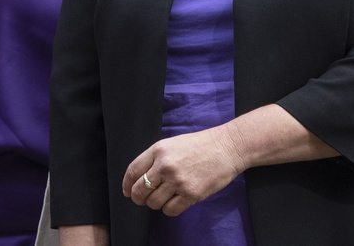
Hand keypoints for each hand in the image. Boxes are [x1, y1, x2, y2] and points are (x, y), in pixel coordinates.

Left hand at [123, 128, 244, 216]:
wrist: (227, 147)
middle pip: (139, 190)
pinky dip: (169, 209)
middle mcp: (165, 166)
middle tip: (144, 199)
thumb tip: (139, 178)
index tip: (127, 191)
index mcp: (158, 150)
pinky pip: (170, 210)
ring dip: (156, 203)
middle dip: (139, 198)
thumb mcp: (172, 144)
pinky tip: (175, 201)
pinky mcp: (191, 194)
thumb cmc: (200, 145)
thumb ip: (155, 159)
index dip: (127, 184)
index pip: (132, 171)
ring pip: (154, 203)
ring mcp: (178, 181)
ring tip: (165, 197)